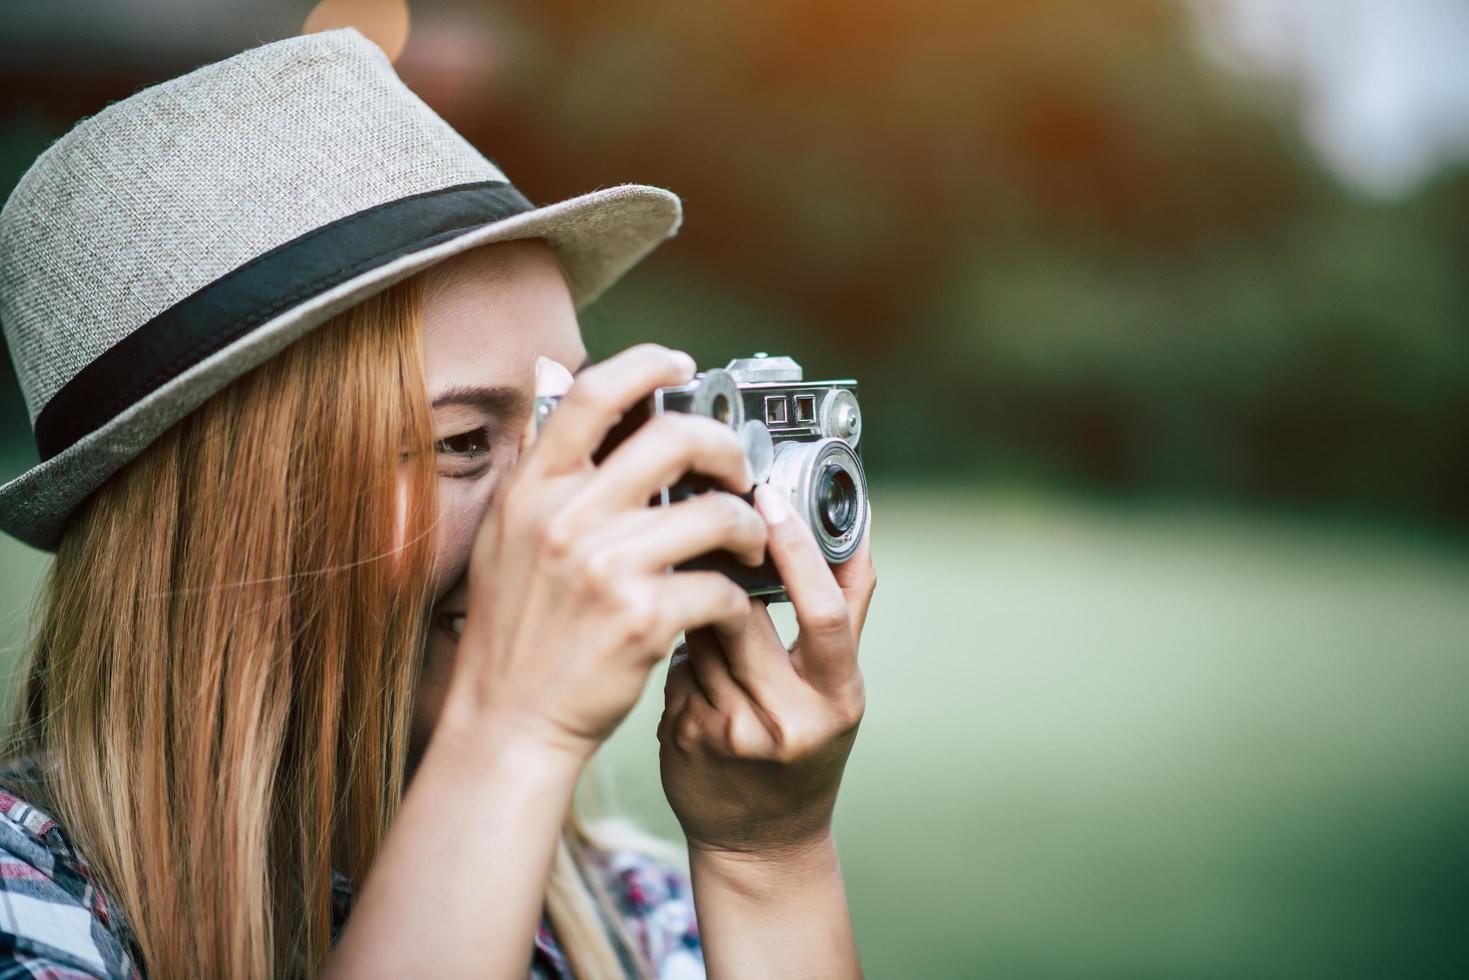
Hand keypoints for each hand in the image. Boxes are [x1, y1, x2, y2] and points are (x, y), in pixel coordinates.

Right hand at [440, 345, 771, 762]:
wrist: (507, 722)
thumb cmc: (516, 631)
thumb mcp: (508, 535)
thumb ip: (543, 464)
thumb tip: (554, 375)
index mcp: (533, 490)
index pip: (592, 393)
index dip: (647, 364)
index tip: (683, 366)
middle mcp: (565, 519)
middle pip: (676, 438)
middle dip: (727, 448)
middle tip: (740, 472)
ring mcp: (605, 568)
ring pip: (717, 513)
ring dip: (749, 527)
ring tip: (748, 546)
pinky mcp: (642, 619)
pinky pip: (721, 585)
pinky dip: (738, 596)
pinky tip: (730, 605)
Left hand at [658, 484, 875, 857]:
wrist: (760, 842)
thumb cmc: (806, 748)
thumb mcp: (840, 686)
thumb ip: (845, 607)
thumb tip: (856, 518)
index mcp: (837, 700)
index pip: (821, 613)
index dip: (798, 549)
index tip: (771, 498)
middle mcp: (786, 721)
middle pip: (743, 611)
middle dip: (725, 568)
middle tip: (712, 528)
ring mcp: (729, 731)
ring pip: (699, 629)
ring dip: (696, 603)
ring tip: (700, 601)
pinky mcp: (681, 736)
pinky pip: (674, 660)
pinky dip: (678, 644)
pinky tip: (684, 657)